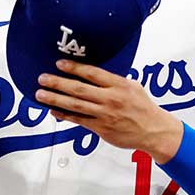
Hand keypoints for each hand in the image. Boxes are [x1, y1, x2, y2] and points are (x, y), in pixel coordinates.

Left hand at [35, 59, 183, 163]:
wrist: (153, 130)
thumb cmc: (143, 108)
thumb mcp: (133, 86)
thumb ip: (114, 81)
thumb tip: (95, 74)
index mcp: (119, 85)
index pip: (93, 73)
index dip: (74, 68)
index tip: (60, 64)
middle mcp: (111, 99)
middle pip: (79, 89)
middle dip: (58, 83)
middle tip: (43, 78)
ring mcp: (105, 115)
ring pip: (75, 105)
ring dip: (55, 99)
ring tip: (41, 94)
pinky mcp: (101, 128)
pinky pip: (78, 120)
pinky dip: (64, 115)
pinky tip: (53, 111)